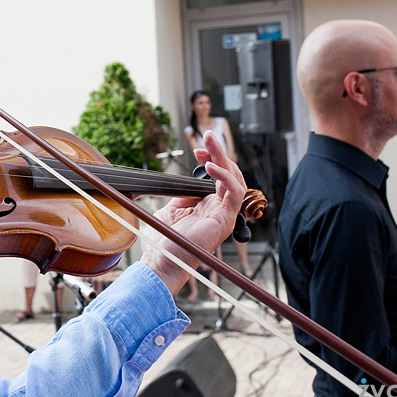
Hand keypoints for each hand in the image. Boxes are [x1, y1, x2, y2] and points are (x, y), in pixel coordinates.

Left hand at [140, 130, 247, 295]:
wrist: (161, 261)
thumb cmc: (163, 242)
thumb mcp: (170, 210)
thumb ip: (181, 197)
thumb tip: (184, 184)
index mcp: (208, 206)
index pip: (218, 177)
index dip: (211, 159)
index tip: (197, 151)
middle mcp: (219, 209)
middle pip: (228, 174)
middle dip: (218, 152)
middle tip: (208, 135)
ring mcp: (224, 214)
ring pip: (235, 180)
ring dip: (223, 159)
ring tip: (210, 145)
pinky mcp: (225, 220)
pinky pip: (233, 194)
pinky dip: (224, 178)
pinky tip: (210, 167)